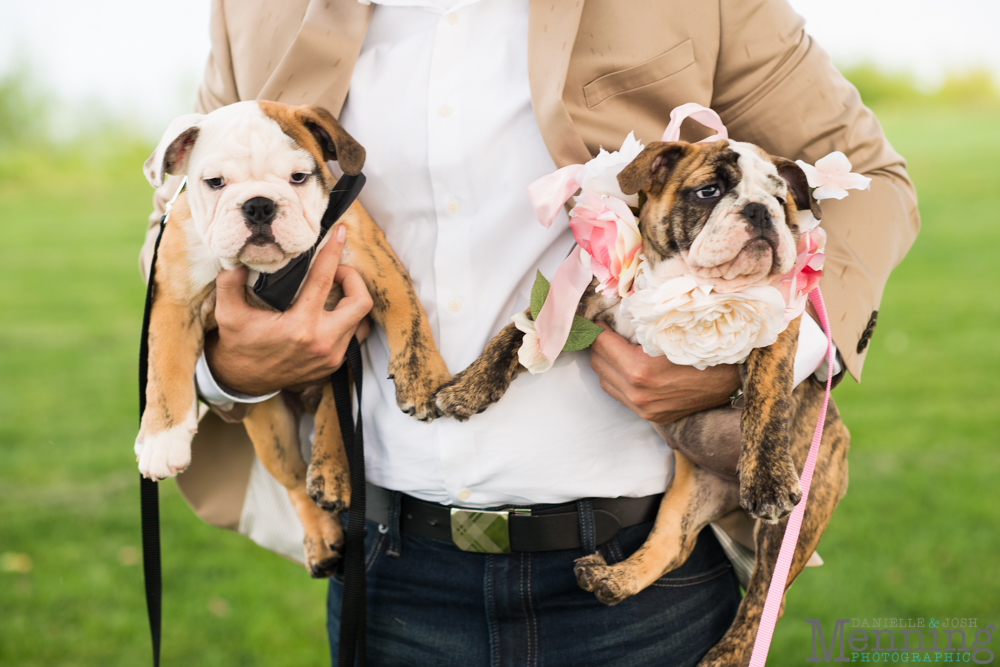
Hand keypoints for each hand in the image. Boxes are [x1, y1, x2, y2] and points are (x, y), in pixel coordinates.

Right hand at [205, 225, 373, 394]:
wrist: (243, 381)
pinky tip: (334, 309)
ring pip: (361, 319)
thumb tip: (238, 259)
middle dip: (352, 278)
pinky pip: (354, 335)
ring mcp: (331, 356)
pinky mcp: (334, 364)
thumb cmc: (237, 344)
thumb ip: (230, 283)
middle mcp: (322, 342)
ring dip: (351, 299)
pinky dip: (349, 319)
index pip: (324, 280)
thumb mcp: (228, 313)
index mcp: (299, 327)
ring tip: (334, 287)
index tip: (341, 232)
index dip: (333, 252)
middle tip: (334, 270)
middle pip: (360, 301)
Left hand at [589, 322, 740, 423]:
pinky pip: (620, 396)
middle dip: (598, 345)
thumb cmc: (703, 347)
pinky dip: (618, 379)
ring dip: (605, 363)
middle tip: (605, 331)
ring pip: (605, 382)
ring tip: (614, 348)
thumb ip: (639, 326)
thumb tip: (614, 312)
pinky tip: (626, 367)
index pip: (601, 344)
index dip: (597, 328)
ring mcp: (644, 409)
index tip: (599, 319)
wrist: (733, 379)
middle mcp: (638, 394)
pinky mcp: (651, 417)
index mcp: (639, 371)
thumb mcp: (669, 331)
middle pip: (598, 363)